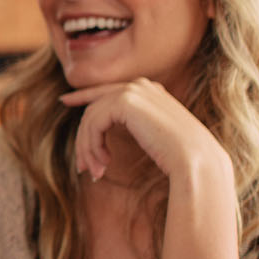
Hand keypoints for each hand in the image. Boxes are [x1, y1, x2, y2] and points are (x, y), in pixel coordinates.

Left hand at [60, 78, 227, 183]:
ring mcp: (133, 91)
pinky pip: (94, 123)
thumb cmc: (178, 156)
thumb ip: (133, 125)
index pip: (107, 90)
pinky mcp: (125, 102)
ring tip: (96, 172)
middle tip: (83, 167)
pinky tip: (104, 164)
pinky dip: (92, 145)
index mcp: (150, 90)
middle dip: (84, 138)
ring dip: (88, 148)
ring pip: (91, 118)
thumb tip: (104, 128)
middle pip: (95, 107)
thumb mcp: (152, 136)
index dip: (83, 95)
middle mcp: (140, 86)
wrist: (194, 159)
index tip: (64, 101)